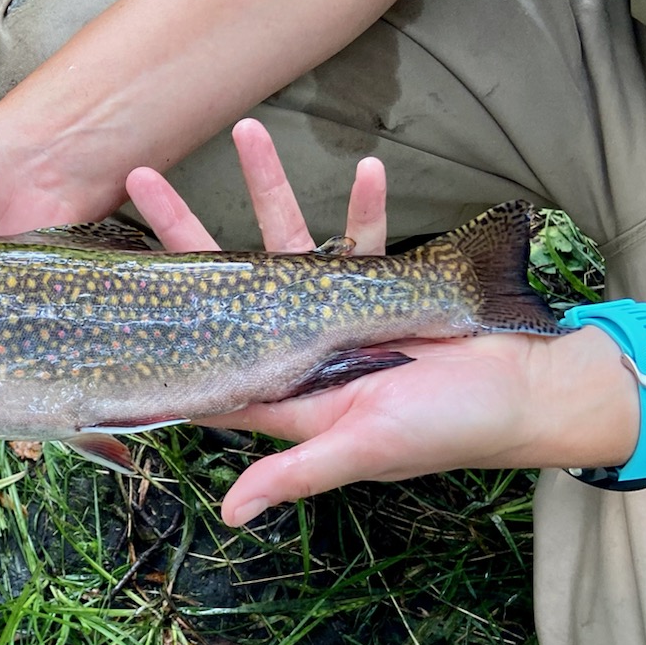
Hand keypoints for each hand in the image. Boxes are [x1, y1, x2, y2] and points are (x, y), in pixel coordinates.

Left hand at [126, 119, 642, 525]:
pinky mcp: (383, 286)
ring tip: (248, 129)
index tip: (117, 284)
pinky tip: (366, 166)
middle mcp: (301, 348)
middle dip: (188, 232)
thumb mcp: (365, 451)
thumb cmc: (448, 430)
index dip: (159, 328)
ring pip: (288, 243)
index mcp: (286, 392)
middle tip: (143, 176)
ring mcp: (338, 312)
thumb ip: (295, 475)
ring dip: (270, 188)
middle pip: (226, 285)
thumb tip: (231, 515)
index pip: (204, 359)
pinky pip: (364, 236)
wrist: (527, 394)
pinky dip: (364, 204)